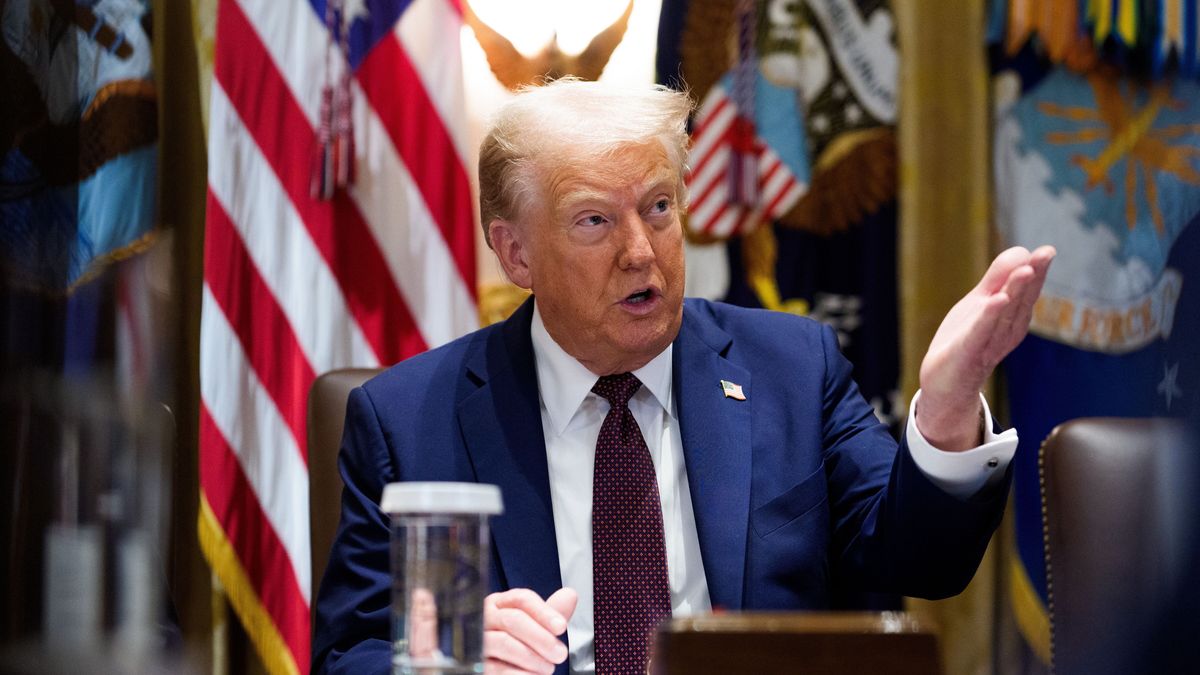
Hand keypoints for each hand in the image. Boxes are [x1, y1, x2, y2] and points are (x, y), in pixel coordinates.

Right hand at [483, 587, 577, 674]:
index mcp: (499, 604)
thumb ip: (550, 614)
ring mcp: (477, 640)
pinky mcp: (475, 664)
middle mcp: (484, 618)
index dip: (544, 612)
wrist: (500, 671)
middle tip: (559, 653)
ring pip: (505, 643)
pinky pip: (497, 668)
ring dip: (532, 657)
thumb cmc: (516, 647)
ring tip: (547, 668)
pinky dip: (519, 673)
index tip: (561, 626)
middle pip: (513, 619)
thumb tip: (569, 595)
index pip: (522, 599)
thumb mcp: (535, 628)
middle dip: (541, 637)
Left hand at [917, 245, 1055, 450]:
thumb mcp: (982, 302)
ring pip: (1005, 313)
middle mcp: (1008, 329)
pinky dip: (990, 316)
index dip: (1038, 270)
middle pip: (1022, 299)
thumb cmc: (967, 339)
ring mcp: (990, 341)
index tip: (1047, 250)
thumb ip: (999, 278)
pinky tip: (997, 300)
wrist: (946, 382)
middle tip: (1045, 254)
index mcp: (1014, 316)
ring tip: (1025, 271)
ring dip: (1015, 291)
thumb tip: (1022, 250)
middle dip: (1033, 277)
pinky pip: (981, 332)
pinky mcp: (969, 351)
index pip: (1028, 290)